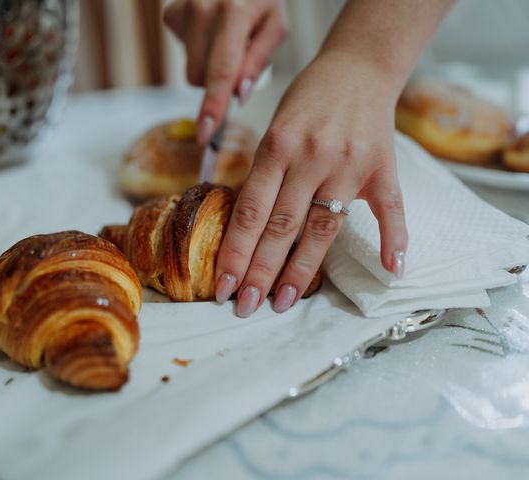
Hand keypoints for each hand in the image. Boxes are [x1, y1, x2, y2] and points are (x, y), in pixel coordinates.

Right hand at [164, 0, 287, 142]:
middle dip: (220, 84)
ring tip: (225, 45)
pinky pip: (181, 56)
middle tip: (239, 61)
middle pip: (200, 78)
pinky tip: (210, 36)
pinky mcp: (172, 15)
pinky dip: (197, 53)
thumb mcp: (275, 27)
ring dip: (209, 70)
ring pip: (190, 73)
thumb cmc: (261, 1)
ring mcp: (183, 10)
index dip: (213, 106)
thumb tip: (238, 95)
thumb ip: (258, 61)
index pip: (221, 71)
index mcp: (234, 11)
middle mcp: (203, 8)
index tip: (206, 133)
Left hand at [214, 52, 408, 315]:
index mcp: (278, 146)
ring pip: (324, 226)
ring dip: (303, 268)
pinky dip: (394, 239)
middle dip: (260, 271)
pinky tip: (393, 270)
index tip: (223, 286)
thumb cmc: (307, 100)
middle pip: (283, 225)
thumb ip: (264, 175)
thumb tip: (247, 228)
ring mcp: (350, 165)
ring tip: (285, 301)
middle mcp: (312, 157)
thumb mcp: (274, 129)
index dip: (236, 252)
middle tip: (245, 306)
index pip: (252, 211)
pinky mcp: (383, 168)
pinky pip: (390, 208)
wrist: (357, 66)